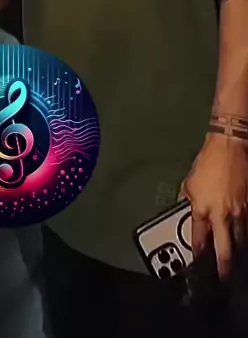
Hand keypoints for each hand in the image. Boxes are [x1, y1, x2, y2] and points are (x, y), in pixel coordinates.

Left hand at [180, 132, 247, 278]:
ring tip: (235, 265)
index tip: (198, 263)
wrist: (229, 147)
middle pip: (224, 249)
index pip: (199, 238)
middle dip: (223, 267)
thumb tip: (185, 211)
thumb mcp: (189, 182)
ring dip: (237, 253)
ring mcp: (239, 212)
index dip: (198, 253)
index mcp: (202, 209)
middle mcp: (221, 215)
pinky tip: (243, 241)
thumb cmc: (207, 163)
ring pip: (240, 241)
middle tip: (223, 278)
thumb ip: (187, 201)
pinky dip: (244, 236)